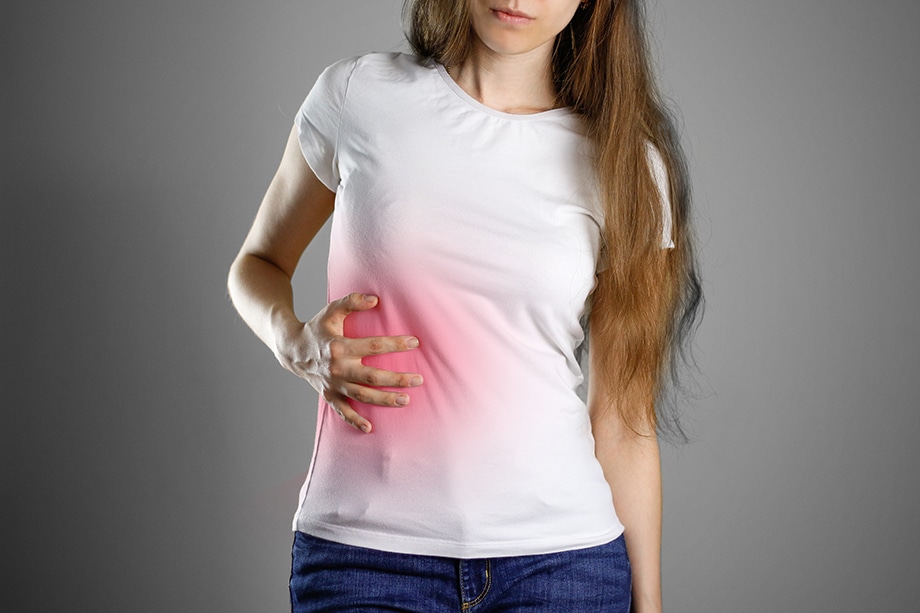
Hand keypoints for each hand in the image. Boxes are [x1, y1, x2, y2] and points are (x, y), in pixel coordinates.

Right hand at [273, 292, 421, 432]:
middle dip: (397, 379)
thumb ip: (352, 301)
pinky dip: (354, 421)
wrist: (292, 349)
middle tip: (418, 379)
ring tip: (406, 400)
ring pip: (362, 396)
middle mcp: (337, 368)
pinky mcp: (328, 395)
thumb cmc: (317, 328)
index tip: (415, 343)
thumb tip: (375, 299)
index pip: (373, 346)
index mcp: (339, 346)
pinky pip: (342, 412)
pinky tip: (370, 427)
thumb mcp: (331, 310)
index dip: (395, 344)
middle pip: (372, 377)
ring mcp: (333, 384)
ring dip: (385, 400)